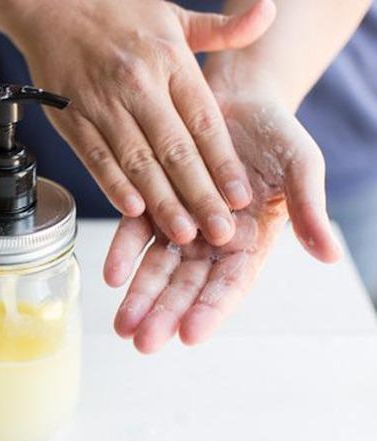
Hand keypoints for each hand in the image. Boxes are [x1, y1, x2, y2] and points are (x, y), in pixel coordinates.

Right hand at [6, 0, 275, 245]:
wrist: (53, 6)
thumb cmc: (117, 13)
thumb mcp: (173, 15)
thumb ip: (222, 29)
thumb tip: (268, 15)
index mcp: (170, 61)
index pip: (204, 122)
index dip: (223, 164)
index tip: (240, 197)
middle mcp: (138, 85)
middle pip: (175, 150)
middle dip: (200, 195)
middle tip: (220, 231)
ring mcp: (103, 104)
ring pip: (138, 161)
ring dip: (162, 201)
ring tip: (183, 233)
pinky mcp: (73, 118)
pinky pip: (97, 158)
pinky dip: (114, 186)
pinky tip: (133, 212)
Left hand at [103, 89, 342, 352]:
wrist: (237, 97)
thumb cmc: (275, 135)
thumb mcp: (300, 168)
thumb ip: (308, 210)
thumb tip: (330, 254)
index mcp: (249, 242)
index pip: (228, 285)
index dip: (210, 310)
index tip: (190, 335)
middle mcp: (210, 241)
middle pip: (186, 286)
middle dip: (164, 314)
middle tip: (143, 342)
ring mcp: (179, 224)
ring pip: (157, 267)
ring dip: (139, 297)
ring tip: (122, 325)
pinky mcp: (152, 202)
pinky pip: (135, 232)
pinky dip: (123, 253)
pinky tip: (111, 275)